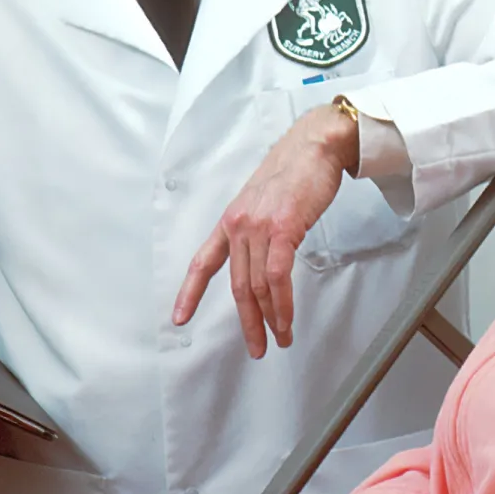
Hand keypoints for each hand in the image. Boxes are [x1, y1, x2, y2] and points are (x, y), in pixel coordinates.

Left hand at [172, 103, 357, 357]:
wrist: (314, 146)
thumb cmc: (294, 171)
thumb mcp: (263, 201)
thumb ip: (257, 229)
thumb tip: (263, 256)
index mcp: (230, 220)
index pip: (203, 262)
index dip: (189, 293)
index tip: (180, 318)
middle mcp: (238, 225)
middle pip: (237, 286)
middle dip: (247, 322)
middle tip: (256, 347)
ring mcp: (258, 227)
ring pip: (258, 286)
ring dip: (271, 319)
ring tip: (280, 338)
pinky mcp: (282, 229)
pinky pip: (277, 276)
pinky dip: (282, 303)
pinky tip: (287, 318)